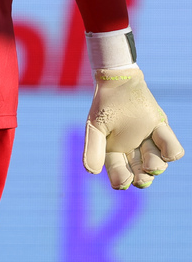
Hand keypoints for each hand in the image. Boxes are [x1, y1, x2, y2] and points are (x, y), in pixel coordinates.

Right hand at [83, 67, 183, 188]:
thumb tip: (91, 172)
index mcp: (114, 152)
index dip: (121, 179)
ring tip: (150, 164)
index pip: (119, 172)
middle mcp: (133, 150)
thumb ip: (93, 148)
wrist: (118, 80)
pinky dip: (171, 152)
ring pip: (157, 163)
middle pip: (141, 173)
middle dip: (142, 179)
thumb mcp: (94, 126)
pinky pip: (171, 148)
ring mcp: (148, 141)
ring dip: (155, 166)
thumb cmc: (104, 104)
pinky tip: (167, 153)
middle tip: (141, 177)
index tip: (122, 180)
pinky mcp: (161, 130)